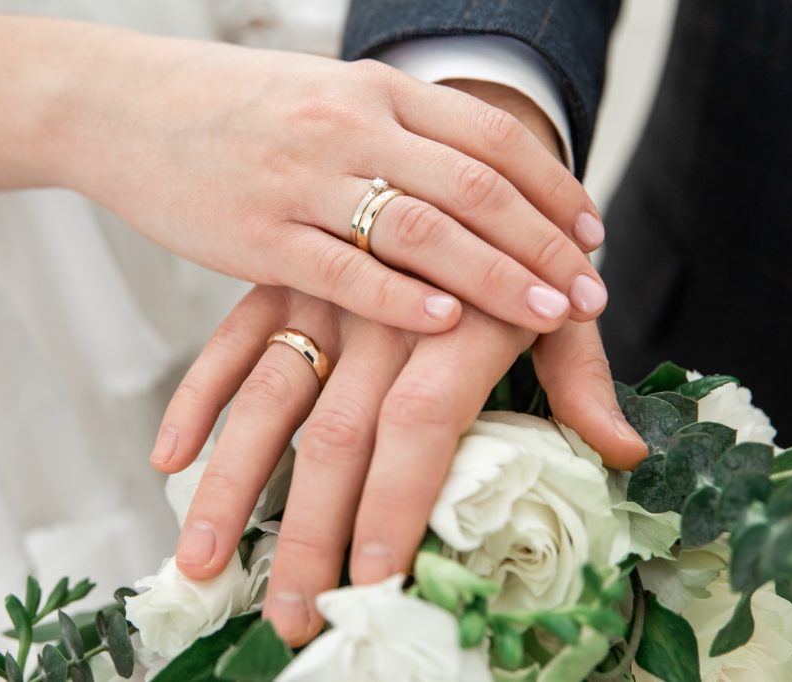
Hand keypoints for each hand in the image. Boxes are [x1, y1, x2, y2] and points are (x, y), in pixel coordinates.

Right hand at [0, 9, 607, 334]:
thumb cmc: (229, 108)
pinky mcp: (255, 234)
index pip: (490, 139)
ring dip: (499, 278)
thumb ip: (391, 131)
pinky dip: (403, 299)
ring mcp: (301, 180)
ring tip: (551, 317)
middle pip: (475, 188)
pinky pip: (344, 271)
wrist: (119, 105)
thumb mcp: (321, 95)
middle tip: (593, 294)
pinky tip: (449, 323)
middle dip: (546, 245)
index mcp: (373, 89)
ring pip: (424, 231)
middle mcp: (347, 126)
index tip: (592, 235)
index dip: (553, 189)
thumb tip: (465, 179)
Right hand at [151, 286, 646, 645]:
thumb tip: (623, 454)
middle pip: (334, 435)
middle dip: (310, 533)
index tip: (373, 583)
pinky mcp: (280, 279)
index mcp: (454, 319)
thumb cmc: (509, 242)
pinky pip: (229, 343)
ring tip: (201, 566)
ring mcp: (321, 294)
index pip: (418, 428)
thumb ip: (577, 375)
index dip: (393, 508)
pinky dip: (196, 399)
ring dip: (231, 487)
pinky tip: (168, 462)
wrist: (450, 141)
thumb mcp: (554, 302)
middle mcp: (380, 311)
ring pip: (267, 399)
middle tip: (291, 619)